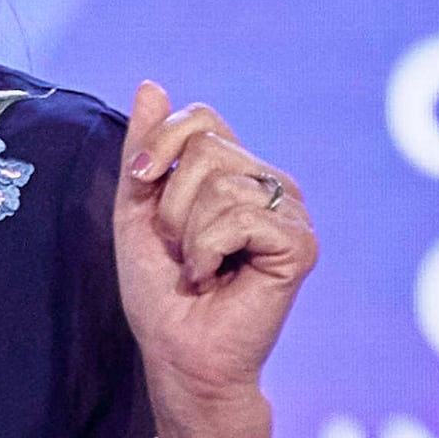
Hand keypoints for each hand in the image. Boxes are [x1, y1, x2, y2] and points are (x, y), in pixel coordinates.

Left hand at [111, 80, 315, 423]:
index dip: (163, 144)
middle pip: (206, 147)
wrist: (178, 354)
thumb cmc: (161, 292)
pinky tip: (218, 278)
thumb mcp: (137, 210)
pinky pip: (238, 217)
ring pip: (219, 182)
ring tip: (200, 269)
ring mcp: (290, 212)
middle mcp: (269, 185)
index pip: (203, 119)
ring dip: (188, 234)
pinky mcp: (300, 242)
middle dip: (170, 204)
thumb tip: (151, 83)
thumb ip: (145, 150)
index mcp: (237, 173)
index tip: (141, 184)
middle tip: (182, 250)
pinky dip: (209, 250)